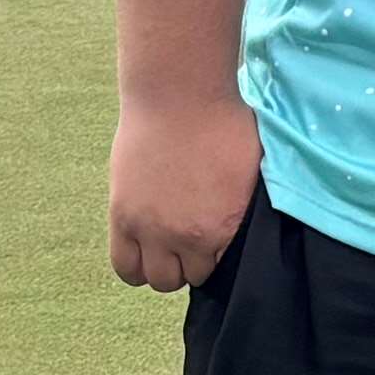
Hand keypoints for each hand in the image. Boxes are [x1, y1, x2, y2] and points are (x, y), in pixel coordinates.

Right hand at [108, 92, 259, 290]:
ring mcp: (151, 229)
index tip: (211, 240)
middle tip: (187, 242)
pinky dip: (134, 266)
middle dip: (189, 265)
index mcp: (224, 227)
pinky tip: (142, 248)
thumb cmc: (222, 122)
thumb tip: (246, 221)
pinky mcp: (122, 217)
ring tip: (164, 244)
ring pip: (155, 278)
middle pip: (187, 278)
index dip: (216, 255)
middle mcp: (187, 236)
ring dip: (162, 267)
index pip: (220, 268)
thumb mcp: (253, 169)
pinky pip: (124, 266)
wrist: (178, 96)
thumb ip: (245, 206)